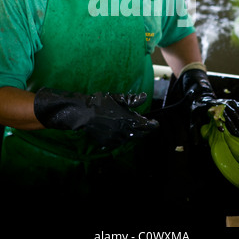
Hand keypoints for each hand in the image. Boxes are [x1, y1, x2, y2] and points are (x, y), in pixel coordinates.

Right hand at [34, 88, 158, 148]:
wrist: (82, 113)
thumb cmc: (100, 102)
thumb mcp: (117, 98)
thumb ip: (132, 99)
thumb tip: (145, 97)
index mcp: (127, 120)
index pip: (145, 126)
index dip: (152, 125)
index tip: (155, 123)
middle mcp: (123, 131)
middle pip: (139, 135)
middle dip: (144, 130)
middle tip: (146, 125)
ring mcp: (115, 138)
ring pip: (129, 138)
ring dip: (133, 133)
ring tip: (132, 126)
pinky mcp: (107, 142)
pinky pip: (119, 141)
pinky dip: (123, 137)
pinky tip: (121, 131)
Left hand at [169, 68, 238, 136]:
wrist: (203, 98)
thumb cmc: (199, 111)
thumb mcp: (193, 118)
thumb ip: (194, 130)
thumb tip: (196, 143)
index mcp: (211, 108)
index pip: (217, 116)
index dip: (222, 124)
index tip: (226, 132)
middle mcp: (221, 104)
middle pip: (231, 113)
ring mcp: (228, 102)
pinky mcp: (233, 102)